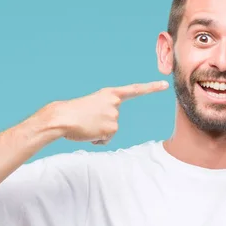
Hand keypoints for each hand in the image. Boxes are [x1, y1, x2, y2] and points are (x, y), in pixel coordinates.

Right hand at [52, 80, 168, 144]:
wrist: (61, 118)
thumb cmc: (71, 112)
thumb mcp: (90, 105)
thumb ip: (103, 110)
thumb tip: (108, 128)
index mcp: (109, 94)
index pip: (134, 90)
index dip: (150, 88)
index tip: (164, 85)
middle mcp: (115, 103)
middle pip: (114, 120)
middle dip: (101, 124)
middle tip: (87, 120)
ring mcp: (114, 115)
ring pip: (110, 131)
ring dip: (98, 132)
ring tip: (85, 125)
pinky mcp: (112, 128)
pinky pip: (106, 139)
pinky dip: (96, 139)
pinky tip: (87, 132)